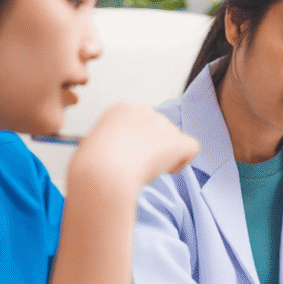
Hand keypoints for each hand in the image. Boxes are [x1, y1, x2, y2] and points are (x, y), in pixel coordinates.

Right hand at [71, 102, 198, 192]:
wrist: (102, 173)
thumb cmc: (91, 167)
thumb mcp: (94, 145)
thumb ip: (112, 143)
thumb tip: (120, 153)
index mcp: (121, 109)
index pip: (140, 122)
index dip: (136, 142)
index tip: (127, 157)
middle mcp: (144, 111)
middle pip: (158, 129)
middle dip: (152, 147)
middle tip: (137, 167)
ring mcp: (162, 124)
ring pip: (173, 140)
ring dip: (164, 156)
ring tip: (145, 171)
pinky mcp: (176, 140)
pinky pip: (191, 148)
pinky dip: (182, 161)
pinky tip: (166, 171)